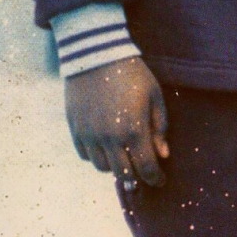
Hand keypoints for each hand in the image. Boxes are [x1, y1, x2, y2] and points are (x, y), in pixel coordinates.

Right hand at [65, 57, 168, 189]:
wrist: (96, 54)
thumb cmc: (132, 74)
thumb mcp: (155, 97)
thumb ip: (159, 128)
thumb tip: (162, 155)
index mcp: (134, 130)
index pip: (146, 168)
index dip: (155, 179)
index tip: (160, 181)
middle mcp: (109, 137)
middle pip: (123, 173)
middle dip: (137, 177)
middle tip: (144, 172)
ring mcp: (89, 134)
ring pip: (102, 167)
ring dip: (116, 167)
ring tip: (125, 156)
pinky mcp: (75, 128)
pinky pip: (85, 155)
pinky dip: (97, 156)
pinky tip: (106, 147)